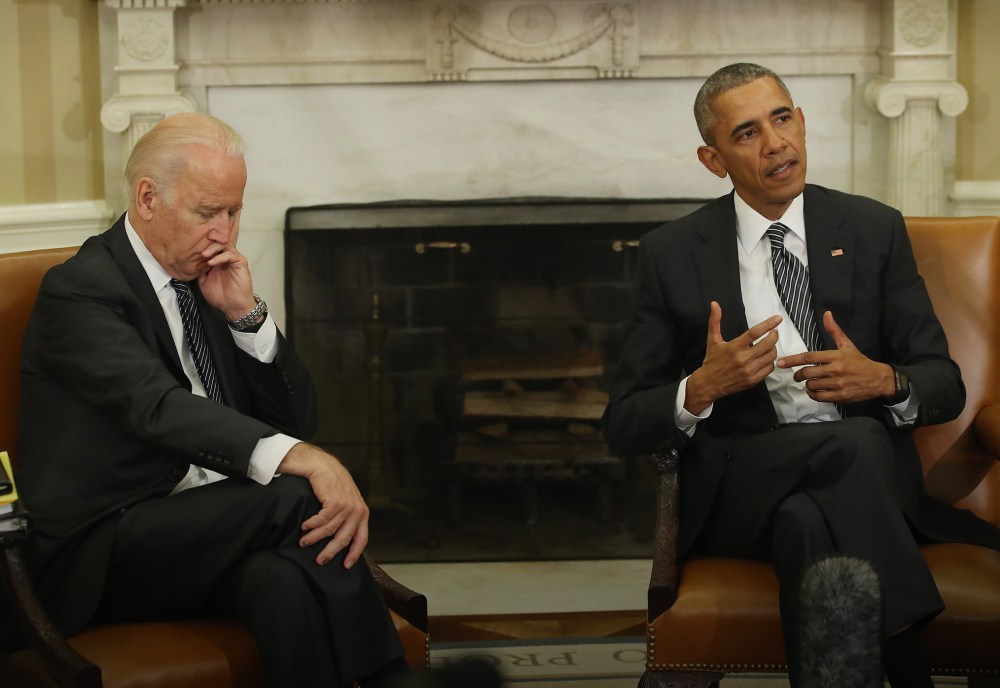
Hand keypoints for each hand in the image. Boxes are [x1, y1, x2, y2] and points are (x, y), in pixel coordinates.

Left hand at [197, 221, 257, 320]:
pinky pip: (230, 254)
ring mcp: (233, 259)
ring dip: (213, 248)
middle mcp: (226, 258)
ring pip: (224, 245)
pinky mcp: (241, 263)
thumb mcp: (203, 281)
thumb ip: (199, 270)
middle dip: (206, 244)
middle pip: (217, 242)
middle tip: (197, 251)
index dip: (201, 247)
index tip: (190, 250)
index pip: (210, 248)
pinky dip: (220, 257)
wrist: (232, 306)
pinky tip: (211, 263)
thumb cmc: (220, 296)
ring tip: (204, 255)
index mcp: (217, 262)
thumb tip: (191, 261)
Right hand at [277, 442, 369, 567]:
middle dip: (330, 551)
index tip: (345, 566)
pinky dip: (311, 525)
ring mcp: (347, 506)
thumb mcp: (346, 502)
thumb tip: (340, 541)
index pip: (362, 539)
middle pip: (344, 538)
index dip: (354, 554)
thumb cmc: (333, 486)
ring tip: (304, 541)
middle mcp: (357, 511)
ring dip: (314, 538)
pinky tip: (304, 527)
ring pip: (329, 530)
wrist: (324, 466)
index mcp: (363, 513)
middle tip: (320, 560)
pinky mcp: (335, 501)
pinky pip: (321, 520)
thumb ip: (347, 519)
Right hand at [685, 301, 781, 413]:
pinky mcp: (753, 380)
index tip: (777, 319)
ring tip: (769, 345)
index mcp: (734, 347)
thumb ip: (715, 321)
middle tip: (773, 332)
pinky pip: (769, 368)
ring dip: (773, 348)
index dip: (768, 324)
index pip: (755, 332)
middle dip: (774, 336)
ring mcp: (749, 370)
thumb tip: (714, 304)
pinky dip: (770, 361)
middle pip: (768, 344)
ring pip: (771, 356)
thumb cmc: (712, 360)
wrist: (709, 384)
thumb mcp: (713, 340)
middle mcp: (743, 359)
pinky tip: (765, 358)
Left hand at [776, 311, 894, 403]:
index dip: (792, 360)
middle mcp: (835, 370)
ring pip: (812, 385)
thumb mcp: (847, 344)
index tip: (781, 362)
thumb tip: (826, 314)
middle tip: (796, 376)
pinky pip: (819, 397)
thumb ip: (834, 331)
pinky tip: (814, 391)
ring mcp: (838, 384)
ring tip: (808, 382)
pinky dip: (813, 394)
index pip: (809, 357)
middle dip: (797, 375)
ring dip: (806, 385)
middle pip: (807, 373)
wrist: (878, 379)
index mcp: (835, 356)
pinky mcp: (840, 396)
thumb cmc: (860, 361)